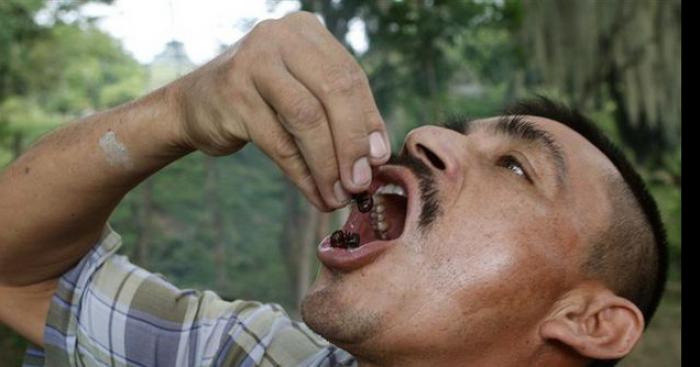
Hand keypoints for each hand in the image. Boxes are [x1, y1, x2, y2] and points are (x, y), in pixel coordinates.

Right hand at [172, 11, 390, 210]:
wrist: (195, 105)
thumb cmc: (261, 101)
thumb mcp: (302, 93)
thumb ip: (339, 113)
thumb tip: (376, 156)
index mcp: (305, 31)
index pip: (350, 76)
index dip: (369, 121)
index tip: (379, 160)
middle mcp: (280, 38)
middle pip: (334, 92)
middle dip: (352, 144)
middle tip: (361, 183)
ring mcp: (253, 62)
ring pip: (307, 119)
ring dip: (328, 165)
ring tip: (339, 195)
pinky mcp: (233, 95)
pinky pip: (279, 143)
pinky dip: (302, 174)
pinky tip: (314, 193)